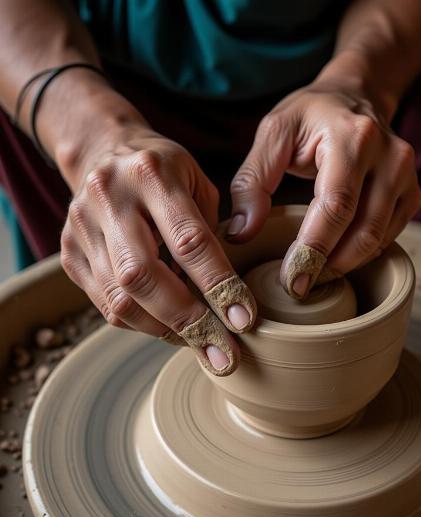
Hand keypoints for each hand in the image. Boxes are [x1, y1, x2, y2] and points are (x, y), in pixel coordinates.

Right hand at [60, 125, 255, 374]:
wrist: (105, 153)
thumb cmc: (167, 174)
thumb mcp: (200, 185)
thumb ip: (215, 234)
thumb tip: (231, 300)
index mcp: (152, 174)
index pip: (189, 241)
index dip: (219, 286)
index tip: (245, 320)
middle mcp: (109, 197)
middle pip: (143, 276)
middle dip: (188, 321)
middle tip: (223, 352)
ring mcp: (81, 227)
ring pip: (120, 298)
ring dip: (166, 331)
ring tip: (201, 345)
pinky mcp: (68, 252)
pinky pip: (105, 304)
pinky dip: (142, 324)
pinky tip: (171, 329)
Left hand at [228, 82, 420, 297]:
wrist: (356, 95)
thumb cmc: (311, 115)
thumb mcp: (272, 134)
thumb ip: (252, 182)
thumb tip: (242, 233)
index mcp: (354, 138)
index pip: (337, 206)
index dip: (314, 249)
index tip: (293, 280)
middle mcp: (390, 156)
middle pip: (363, 230)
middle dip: (330, 265)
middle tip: (299, 285)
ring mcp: (406, 176)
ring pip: (379, 239)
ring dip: (345, 264)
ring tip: (314, 272)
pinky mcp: (412, 193)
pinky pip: (389, 236)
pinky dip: (363, 253)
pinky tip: (337, 256)